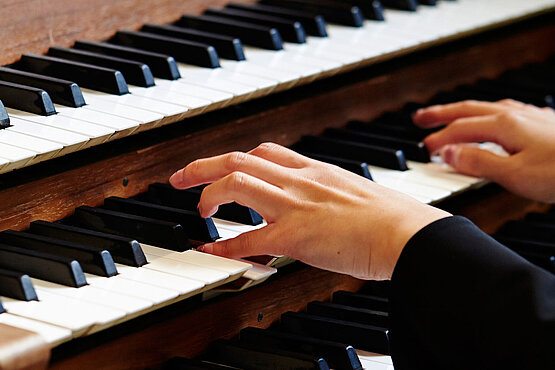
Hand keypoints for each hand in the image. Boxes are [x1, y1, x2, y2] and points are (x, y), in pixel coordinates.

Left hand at [170, 143, 449, 279]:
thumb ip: (332, 195)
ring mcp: (295, 206)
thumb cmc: (393, 217)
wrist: (410, 233)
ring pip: (235, 185)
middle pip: (238, 160)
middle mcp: (300, 181)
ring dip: (207, 196)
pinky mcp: (295, 236)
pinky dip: (223, 244)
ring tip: (198, 210)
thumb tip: (325, 206)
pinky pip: (247, 238)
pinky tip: (209, 249)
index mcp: (316, 170)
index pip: (265, 152)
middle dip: (203, 166)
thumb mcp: (356, 193)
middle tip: (181, 178)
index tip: (222, 167)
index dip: (237, 159)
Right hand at [413, 99, 554, 202]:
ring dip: (464, 112)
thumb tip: (448, 153)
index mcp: (503, 125)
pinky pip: (505, 111)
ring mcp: (530, 116)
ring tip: (451, 116)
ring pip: (487, 108)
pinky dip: (487, 114)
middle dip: (441, 114)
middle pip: (468, 110)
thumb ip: (477, 161)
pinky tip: (493, 120)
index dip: (439, 140)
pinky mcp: (542, 122)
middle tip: (419, 117)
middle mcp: (514, 115)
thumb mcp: (513, 174)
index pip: (459, 130)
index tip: (424, 150)